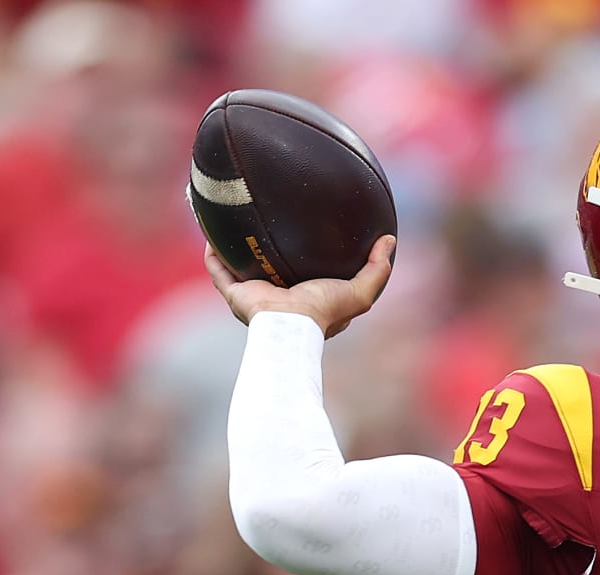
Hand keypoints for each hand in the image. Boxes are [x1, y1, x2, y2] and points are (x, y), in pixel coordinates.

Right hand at [204, 233, 394, 337]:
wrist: (291, 325)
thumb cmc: (325, 311)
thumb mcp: (361, 291)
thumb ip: (378, 268)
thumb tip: (389, 240)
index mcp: (307, 300)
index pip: (308, 278)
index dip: (309, 260)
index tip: (311, 237)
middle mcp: (280, 298)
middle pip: (271, 271)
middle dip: (267, 252)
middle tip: (269, 226)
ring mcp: (257, 297)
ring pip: (241, 270)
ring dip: (235, 252)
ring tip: (234, 224)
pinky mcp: (237, 296)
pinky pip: (219, 272)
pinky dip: (213, 256)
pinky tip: (210, 234)